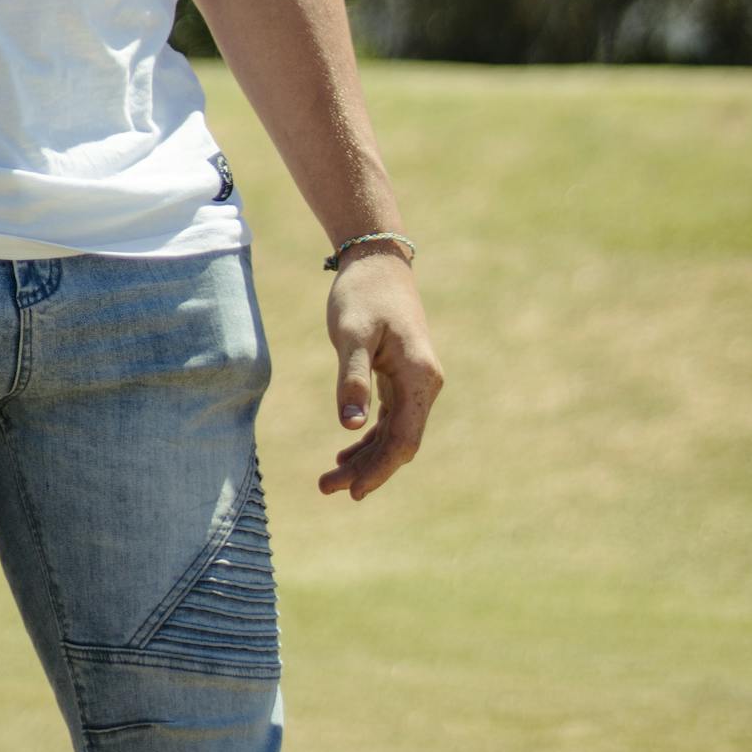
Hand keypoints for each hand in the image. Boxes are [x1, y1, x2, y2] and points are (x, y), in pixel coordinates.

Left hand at [318, 254, 443, 501]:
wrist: (376, 259)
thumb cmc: (363, 293)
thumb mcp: (352, 333)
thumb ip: (353, 378)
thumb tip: (349, 425)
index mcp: (419, 376)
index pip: (405, 438)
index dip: (381, 468)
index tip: (354, 491)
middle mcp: (424, 383)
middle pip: (399, 442)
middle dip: (367, 469)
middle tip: (326, 488)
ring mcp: (415, 380)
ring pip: (394, 433)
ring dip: (366, 457)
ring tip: (330, 479)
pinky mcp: (402, 376)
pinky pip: (391, 418)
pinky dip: (370, 436)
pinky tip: (347, 448)